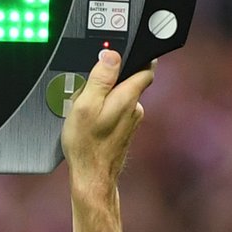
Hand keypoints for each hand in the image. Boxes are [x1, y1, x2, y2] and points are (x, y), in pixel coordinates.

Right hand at [61, 47, 153, 189]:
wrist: (92, 178)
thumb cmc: (87, 145)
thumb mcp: (85, 105)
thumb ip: (100, 79)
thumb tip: (112, 55)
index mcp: (128, 97)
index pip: (146, 67)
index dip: (137, 56)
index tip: (123, 53)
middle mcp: (135, 108)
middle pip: (130, 81)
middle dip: (111, 80)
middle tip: (90, 89)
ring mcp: (131, 121)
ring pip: (121, 98)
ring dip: (105, 98)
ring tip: (85, 111)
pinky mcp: (124, 132)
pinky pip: (116, 112)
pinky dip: (104, 112)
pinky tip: (90, 123)